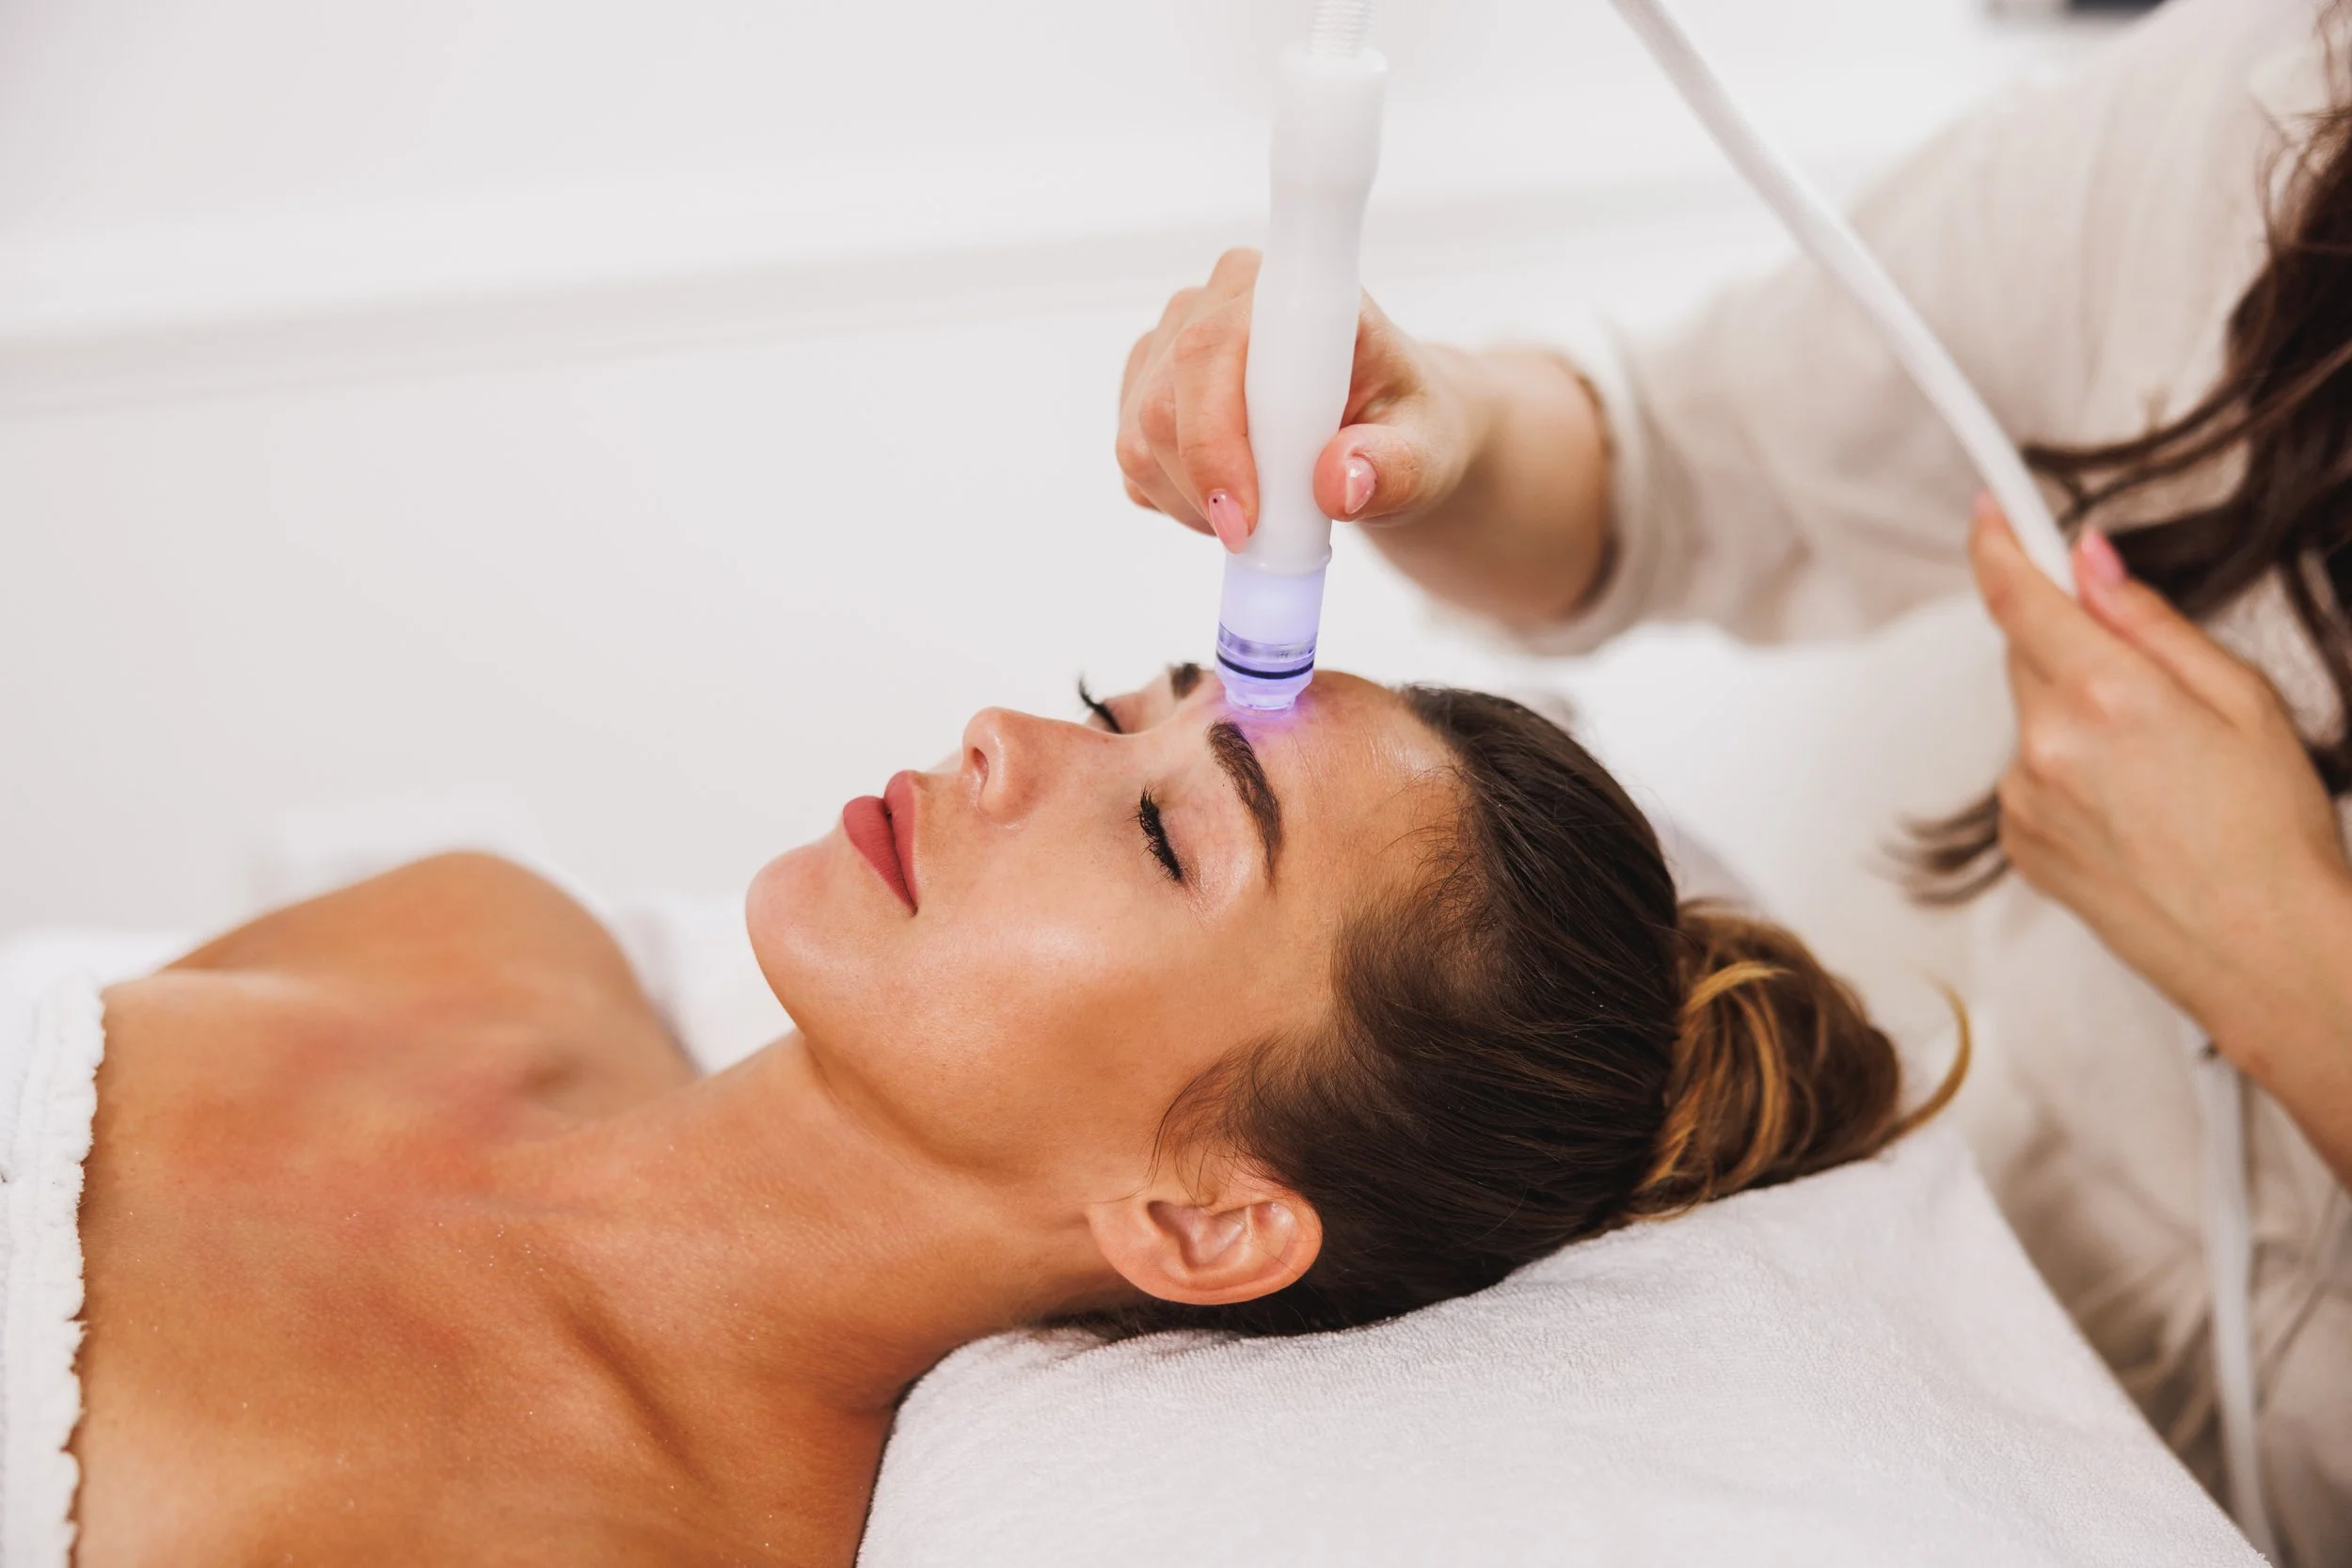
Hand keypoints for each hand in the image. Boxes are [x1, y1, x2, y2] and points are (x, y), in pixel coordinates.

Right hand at [1114, 248, 1481, 551]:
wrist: (1386, 428)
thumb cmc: (1403, 424)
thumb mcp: (1425, 451)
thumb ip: (1392, 466)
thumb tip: (1340, 483)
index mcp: (1285, 296)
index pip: (1211, 353)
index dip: (1216, 441)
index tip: (1247, 519)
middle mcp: (1215, 303)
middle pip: (1164, 406)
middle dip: (1205, 491)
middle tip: (1260, 538)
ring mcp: (1171, 342)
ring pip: (1140, 441)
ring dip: (1192, 503)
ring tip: (1260, 514)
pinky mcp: (1147, 386)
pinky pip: (1135, 460)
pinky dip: (1177, 501)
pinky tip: (1233, 498)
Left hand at [1971, 496, 2351, 1086]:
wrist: (2264, 951)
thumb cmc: (2271, 830)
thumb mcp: (2241, 697)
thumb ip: (2149, 621)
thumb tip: (2090, 560)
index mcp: (2104, 696)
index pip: (2020, 598)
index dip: (1997, 546)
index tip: (1987, 515)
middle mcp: (2046, 745)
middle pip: (2028, 655)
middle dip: (2073, 647)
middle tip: (2146, 683)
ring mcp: (2024, 798)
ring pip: (2033, 717)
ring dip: (2076, 717)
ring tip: (2157, 769)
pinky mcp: (2018, 841)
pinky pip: (2032, 775)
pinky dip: (2069, 772)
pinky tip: (2134, 808)